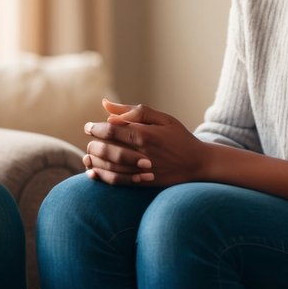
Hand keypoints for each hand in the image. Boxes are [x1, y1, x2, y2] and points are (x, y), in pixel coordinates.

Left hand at [83, 100, 207, 186]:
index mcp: (145, 134)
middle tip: (89, 140)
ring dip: (94, 160)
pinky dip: (102, 177)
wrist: (199, 164)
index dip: (95, 128)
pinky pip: (117, 181)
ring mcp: (142, 170)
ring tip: (88, 154)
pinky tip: (93, 172)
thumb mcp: (162, 118)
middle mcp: (142, 153)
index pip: (111, 130)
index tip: (88, 127)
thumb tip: (106, 105)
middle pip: (107, 149)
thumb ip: (133, 111)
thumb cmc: (179, 137)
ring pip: (109, 167)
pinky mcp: (143, 183)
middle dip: (92, 144)